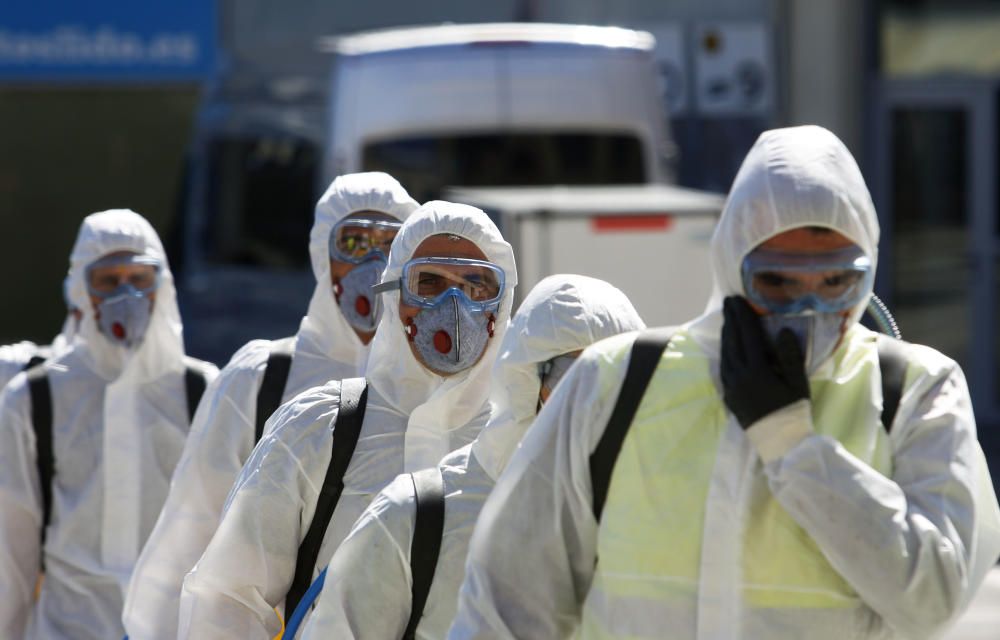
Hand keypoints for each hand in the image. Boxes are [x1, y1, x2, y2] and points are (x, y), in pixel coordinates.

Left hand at [720, 296, 809, 428]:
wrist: (781, 442)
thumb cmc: (794, 410)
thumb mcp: (798, 382)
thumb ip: (790, 355)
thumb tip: (783, 330)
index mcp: (757, 371)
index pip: (748, 336)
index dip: (743, 317)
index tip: (738, 300)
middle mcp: (740, 376)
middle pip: (733, 342)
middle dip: (731, 320)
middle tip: (728, 303)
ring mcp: (731, 387)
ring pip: (725, 354)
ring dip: (726, 335)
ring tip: (727, 320)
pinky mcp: (729, 396)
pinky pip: (723, 368)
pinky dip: (724, 353)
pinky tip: (726, 347)